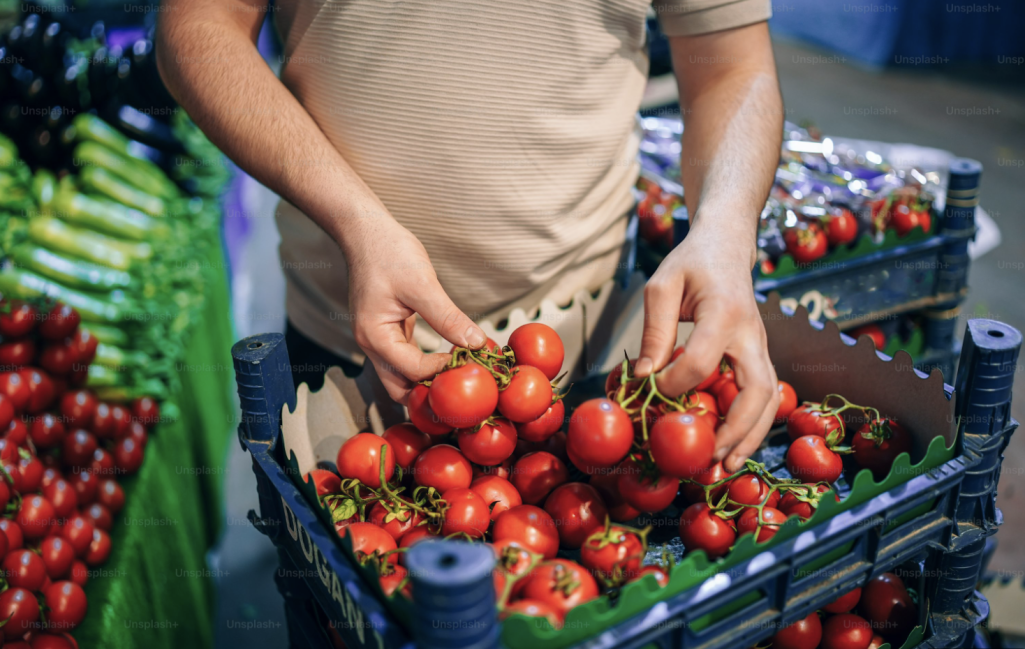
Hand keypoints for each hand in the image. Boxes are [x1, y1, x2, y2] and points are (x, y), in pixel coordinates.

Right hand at [345, 220, 486, 402]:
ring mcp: (379, 340)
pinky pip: (406, 359)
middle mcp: (372, 344)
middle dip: (428, 393)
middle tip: (460, 385)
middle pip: (399, 388)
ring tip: (457, 375)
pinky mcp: (389, 332)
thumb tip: (476, 342)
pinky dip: (425, 365)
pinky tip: (448, 359)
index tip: (470, 360)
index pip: (412, 370)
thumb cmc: (389, 253)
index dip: (442, 370)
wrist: (366, 232)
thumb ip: (448, 317)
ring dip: (427, 381)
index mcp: (374, 336)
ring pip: (402, 377)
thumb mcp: (422, 284)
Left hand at [634, 226, 777, 471]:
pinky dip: (752, 425)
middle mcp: (752, 333)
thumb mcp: (662, 285)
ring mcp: (760, 346)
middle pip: (757, 390)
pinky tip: (731, 447)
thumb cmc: (691, 262)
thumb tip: (644, 379)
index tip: (651, 393)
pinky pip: (764, 395)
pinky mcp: (759, 356)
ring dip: (750, 436)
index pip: (704, 360)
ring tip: (724, 467)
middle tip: (708, 459)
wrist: (727, 246)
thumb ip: (655, 331)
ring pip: (770, 398)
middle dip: (736, 429)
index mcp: (725, 311)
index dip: (676, 384)